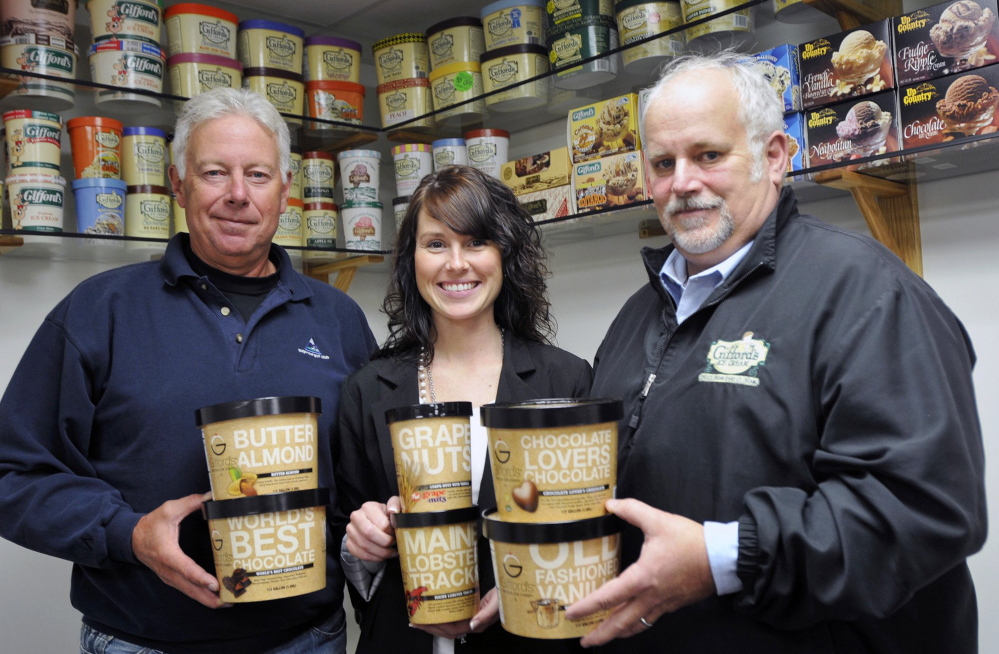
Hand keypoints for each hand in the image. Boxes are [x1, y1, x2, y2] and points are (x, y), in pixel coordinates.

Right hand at [132, 492, 227, 608]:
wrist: (132, 539)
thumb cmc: (151, 525)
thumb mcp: (169, 510)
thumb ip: (190, 502)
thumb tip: (210, 497)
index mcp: (167, 554)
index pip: (186, 569)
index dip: (200, 578)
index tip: (214, 585)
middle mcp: (169, 570)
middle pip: (190, 588)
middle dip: (210, 597)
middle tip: (230, 600)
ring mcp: (170, 577)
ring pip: (190, 592)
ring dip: (208, 599)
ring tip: (228, 602)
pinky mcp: (172, 579)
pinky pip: (188, 590)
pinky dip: (201, 595)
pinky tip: (216, 597)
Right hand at [345, 497, 400, 561]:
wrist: (373, 522)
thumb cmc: (385, 515)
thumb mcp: (393, 506)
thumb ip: (395, 505)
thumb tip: (392, 511)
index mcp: (368, 507)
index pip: (381, 524)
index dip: (391, 532)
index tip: (397, 534)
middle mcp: (356, 517)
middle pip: (369, 534)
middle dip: (385, 543)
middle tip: (394, 544)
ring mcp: (350, 531)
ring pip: (365, 546)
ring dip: (381, 553)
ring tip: (391, 552)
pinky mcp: (349, 543)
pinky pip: (361, 555)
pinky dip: (374, 558)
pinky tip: (383, 556)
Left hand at [412, 587, 500, 638]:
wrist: (510, 589)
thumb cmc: (504, 596)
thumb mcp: (496, 604)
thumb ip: (485, 616)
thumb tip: (472, 625)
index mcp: (476, 624)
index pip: (451, 630)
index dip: (435, 627)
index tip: (422, 622)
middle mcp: (472, 623)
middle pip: (447, 630)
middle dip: (430, 627)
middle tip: (415, 621)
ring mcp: (471, 618)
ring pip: (449, 625)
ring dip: (434, 622)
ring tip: (421, 617)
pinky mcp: (471, 610)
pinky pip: (453, 617)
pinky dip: (442, 615)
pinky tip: (436, 609)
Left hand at [563, 498, 715, 647]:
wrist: (723, 559)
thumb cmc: (691, 541)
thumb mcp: (659, 520)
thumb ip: (632, 510)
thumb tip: (610, 504)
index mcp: (643, 578)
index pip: (608, 597)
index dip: (587, 606)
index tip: (570, 613)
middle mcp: (650, 596)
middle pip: (620, 622)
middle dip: (600, 634)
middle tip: (583, 641)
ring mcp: (663, 604)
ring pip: (635, 626)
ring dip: (617, 633)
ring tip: (603, 637)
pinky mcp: (673, 604)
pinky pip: (649, 620)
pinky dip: (635, 626)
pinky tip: (631, 623)